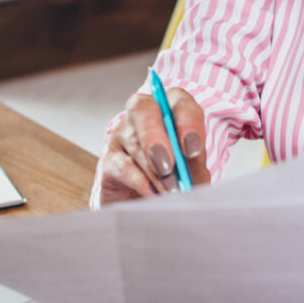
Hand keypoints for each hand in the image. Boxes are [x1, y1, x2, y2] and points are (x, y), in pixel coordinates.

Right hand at [97, 86, 209, 202]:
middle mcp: (143, 115)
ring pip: (133, 142)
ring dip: (153, 170)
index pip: (179, 102)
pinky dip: (139, 181)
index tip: (193, 150)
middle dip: (155, 137)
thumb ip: (194, 168)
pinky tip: (152, 193)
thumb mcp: (192, 171)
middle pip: (143, 109)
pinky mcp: (109, 160)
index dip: (187, 123)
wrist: (148, 200)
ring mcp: (121, 135)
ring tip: (170, 190)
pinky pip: (120, 166)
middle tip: (168, 166)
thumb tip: (192, 173)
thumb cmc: (177, 178)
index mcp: (171, 109)